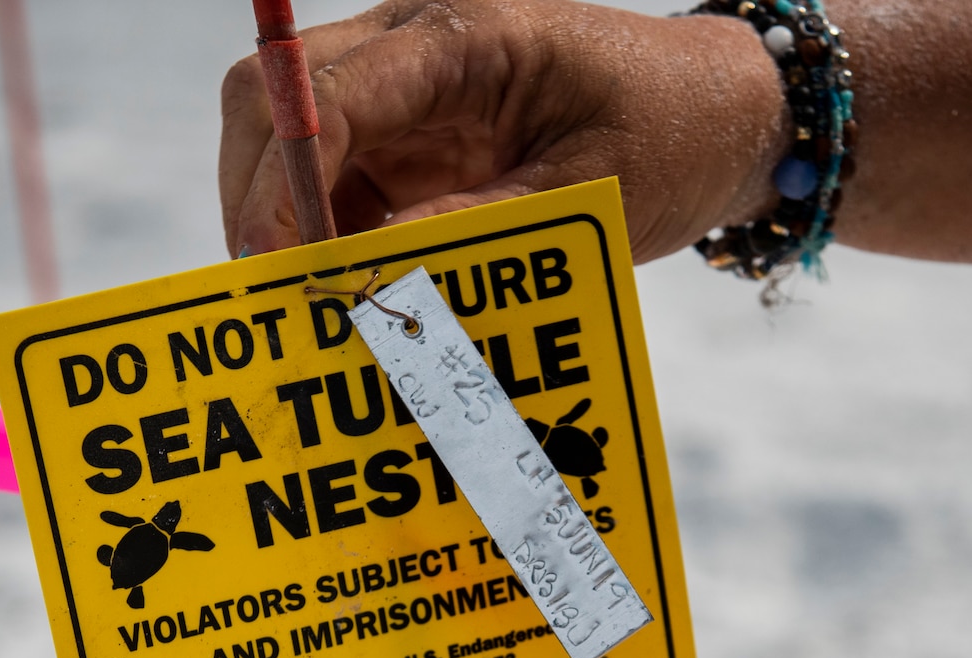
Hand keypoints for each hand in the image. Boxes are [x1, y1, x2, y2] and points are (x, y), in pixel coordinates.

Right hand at [219, 0, 788, 261]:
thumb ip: (479, 229)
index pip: (329, 92)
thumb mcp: (586, 194)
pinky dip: (324, 240)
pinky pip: (333, 182)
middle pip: (270, 97)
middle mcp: (411, 45)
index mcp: (461, 35)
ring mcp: (402, 90)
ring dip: (284, 225)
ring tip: (311, 307)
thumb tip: (372, 277)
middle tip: (277, 297)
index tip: (281, 267)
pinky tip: (348, 294)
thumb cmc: (668, 136)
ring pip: (287, 143)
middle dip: (256, 198)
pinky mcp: (409, 137)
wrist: (715, 113)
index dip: (285, 181)